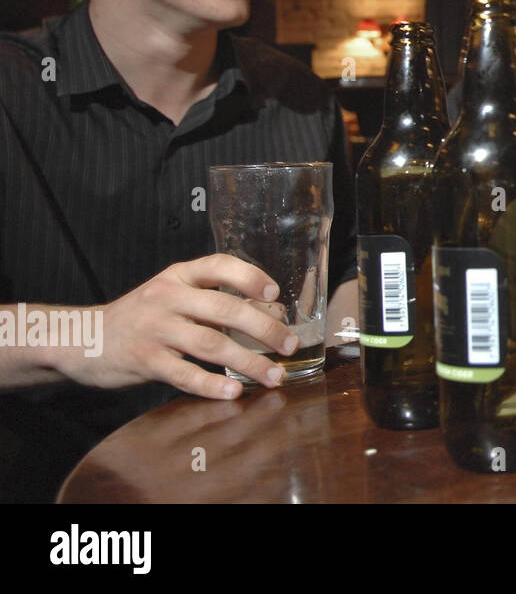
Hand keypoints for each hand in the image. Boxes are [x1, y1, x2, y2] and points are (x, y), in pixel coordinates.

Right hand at [56, 254, 300, 397]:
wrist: (82, 338)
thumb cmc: (141, 316)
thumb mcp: (172, 294)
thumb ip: (212, 299)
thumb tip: (270, 312)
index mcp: (178, 275)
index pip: (219, 265)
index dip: (250, 276)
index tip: (275, 292)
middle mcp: (167, 297)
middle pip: (225, 309)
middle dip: (264, 328)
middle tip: (290, 345)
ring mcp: (155, 329)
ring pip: (211, 344)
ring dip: (249, 362)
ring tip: (274, 375)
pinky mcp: (144, 360)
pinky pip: (184, 374)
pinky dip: (212, 385)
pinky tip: (234, 392)